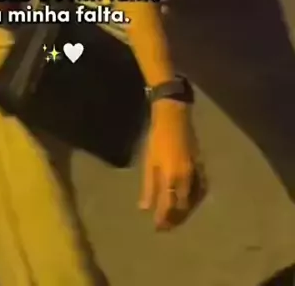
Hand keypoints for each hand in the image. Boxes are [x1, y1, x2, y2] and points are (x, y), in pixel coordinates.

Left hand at [139, 101, 205, 230]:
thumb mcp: (149, 162)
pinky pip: (200, 191)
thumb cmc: (157, 138)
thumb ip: (148, 186)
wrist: (174, 118)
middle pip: (182, 207)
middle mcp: (186, 179)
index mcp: (170, 177)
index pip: (168, 206)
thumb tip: (145, 208)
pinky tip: (188, 204)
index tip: (157, 227)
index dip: (163, 219)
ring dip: (184, 212)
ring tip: (175, 219)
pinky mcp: (201, 168)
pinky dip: (194, 200)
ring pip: (193, 201)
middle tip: (166, 227)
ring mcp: (196, 173)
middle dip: (174, 219)